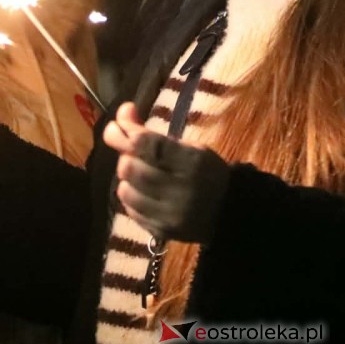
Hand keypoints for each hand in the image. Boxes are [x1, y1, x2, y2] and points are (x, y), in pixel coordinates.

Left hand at [103, 102, 230, 243]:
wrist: (228, 212)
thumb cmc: (207, 172)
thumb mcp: (189, 147)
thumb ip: (153, 134)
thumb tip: (122, 111)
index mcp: (193, 162)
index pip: (148, 145)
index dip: (126, 132)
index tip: (116, 126)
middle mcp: (181, 190)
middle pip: (131, 169)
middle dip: (125, 156)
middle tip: (130, 152)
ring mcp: (170, 215)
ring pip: (126, 192)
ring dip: (126, 179)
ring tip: (139, 174)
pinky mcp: (161, 231)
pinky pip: (131, 211)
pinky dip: (132, 197)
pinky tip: (144, 192)